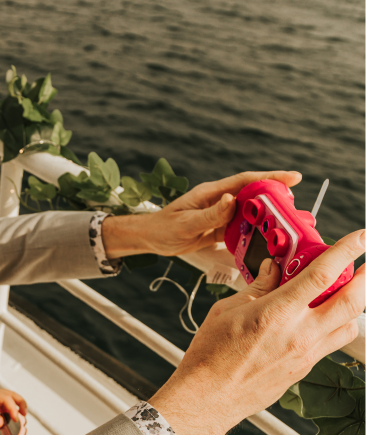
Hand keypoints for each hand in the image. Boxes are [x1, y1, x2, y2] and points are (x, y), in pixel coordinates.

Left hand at [0, 387, 27, 426]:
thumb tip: (1, 422)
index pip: (7, 398)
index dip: (13, 408)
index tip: (15, 419)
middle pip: (12, 396)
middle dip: (20, 404)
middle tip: (24, 415)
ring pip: (10, 402)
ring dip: (15, 410)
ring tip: (17, 420)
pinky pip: (5, 408)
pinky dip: (8, 414)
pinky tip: (7, 422)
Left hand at [102, 170, 301, 257]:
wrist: (151, 239)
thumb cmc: (163, 228)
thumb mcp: (186, 223)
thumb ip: (210, 214)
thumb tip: (233, 200)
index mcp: (213, 193)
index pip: (246, 181)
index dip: (271, 178)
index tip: (294, 178)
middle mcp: (219, 201)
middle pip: (254, 196)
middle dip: (276, 199)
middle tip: (297, 208)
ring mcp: (220, 215)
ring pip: (250, 214)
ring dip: (267, 220)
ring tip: (288, 227)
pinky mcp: (218, 229)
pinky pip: (241, 230)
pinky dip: (254, 234)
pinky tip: (265, 242)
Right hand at [149, 229, 364, 434]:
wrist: (208, 396)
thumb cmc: (211, 355)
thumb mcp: (227, 310)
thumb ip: (257, 287)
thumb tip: (271, 269)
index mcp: (277, 313)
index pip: (322, 275)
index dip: (346, 251)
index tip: (359, 238)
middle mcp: (299, 334)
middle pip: (352, 302)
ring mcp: (306, 354)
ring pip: (350, 325)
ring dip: (355, 305)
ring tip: (348, 292)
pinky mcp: (305, 369)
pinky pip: (333, 343)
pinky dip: (336, 325)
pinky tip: (323, 318)